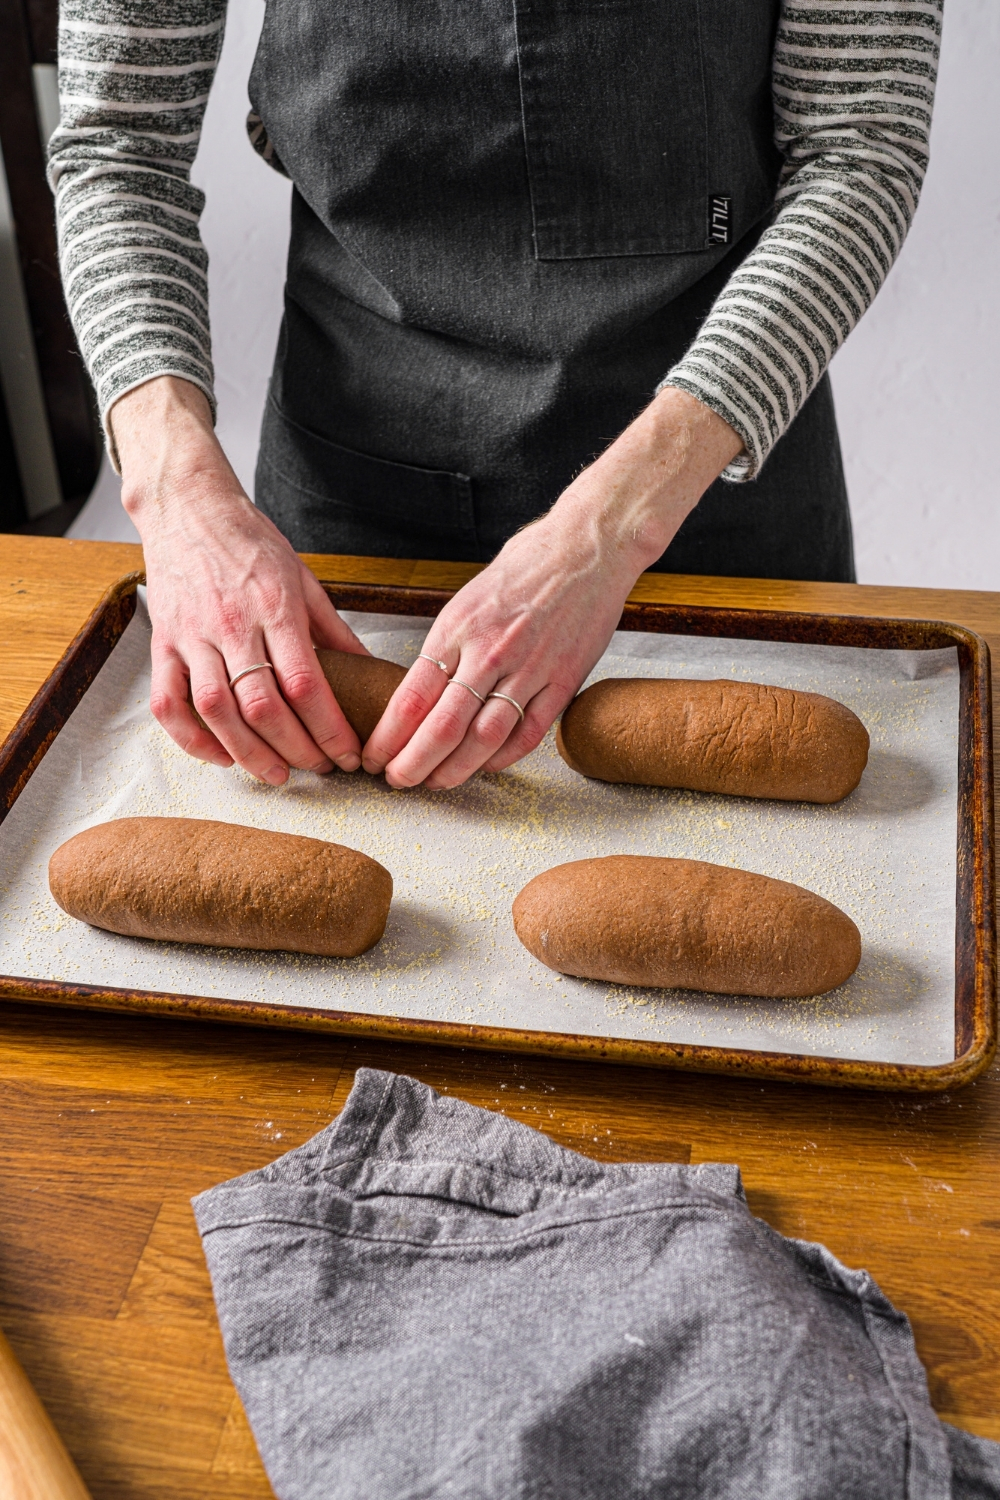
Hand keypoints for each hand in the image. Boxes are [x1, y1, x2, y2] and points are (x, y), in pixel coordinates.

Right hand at [113, 376, 367, 785]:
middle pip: (264, 705)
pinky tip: (220, 756)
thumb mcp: (304, 578)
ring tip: (278, 774)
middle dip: (297, 748)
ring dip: (249, 753)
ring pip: (217, 711)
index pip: (306, 683)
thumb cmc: (251, 542)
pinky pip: (169, 704)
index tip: (349, 753)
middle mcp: (231, 624)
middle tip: (320, 768)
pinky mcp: (162, 644)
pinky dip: (193, 739)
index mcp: (275, 606)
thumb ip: (334, 630)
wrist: (188, 508)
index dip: (329, 727)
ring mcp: (192, 636)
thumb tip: (370, 671)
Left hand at [363, 387, 742, 788]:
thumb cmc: (526, 567)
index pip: (411, 697)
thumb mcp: (467, 599)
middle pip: (441, 728)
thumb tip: (419, 693)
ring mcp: (529, 669)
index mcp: (457, 628)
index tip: (374, 755)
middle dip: (412, 764)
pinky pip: (528, 734)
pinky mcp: (564, 681)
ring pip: (483, 739)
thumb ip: (447, 647)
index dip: (388, 737)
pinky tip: (485, 766)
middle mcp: (489, 652)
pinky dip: (503, 758)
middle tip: (397, 782)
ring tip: (435, 783)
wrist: (587, 548)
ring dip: (454, 771)